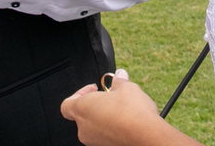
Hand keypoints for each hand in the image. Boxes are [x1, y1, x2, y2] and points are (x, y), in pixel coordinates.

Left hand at [61, 71, 192, 145]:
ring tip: (122, 109)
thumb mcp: (126, 88)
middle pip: (83, 115)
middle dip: (97, 105)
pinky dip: (112, 129)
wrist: (147, 137)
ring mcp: (94, 141)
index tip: (94, 89)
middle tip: (111, 98)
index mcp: (82, 109)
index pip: (67, 104)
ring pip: (95, 127)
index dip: (80, 94)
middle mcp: (84, 128)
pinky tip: (127, 122)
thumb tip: (119, 76)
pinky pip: (105, 136)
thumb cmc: (132, 113)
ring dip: (105, 117)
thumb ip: (118, 81)